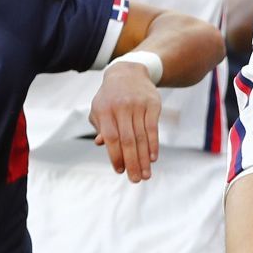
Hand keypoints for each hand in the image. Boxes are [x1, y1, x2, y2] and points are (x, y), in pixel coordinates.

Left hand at [89, 62, 162, 181]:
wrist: (129, 72)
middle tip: (135, 180)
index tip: (120, 171)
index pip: (111, 137)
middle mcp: (122, 107)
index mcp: (105, 110)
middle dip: (132, 162)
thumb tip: (102, 144)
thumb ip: (101, 127)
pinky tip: (153, 158)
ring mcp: (138, 105)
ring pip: (142, 136)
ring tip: (145, 175)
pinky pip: (153, 127)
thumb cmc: (110, 97)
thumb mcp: (99, 109)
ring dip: (144, 158)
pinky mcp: (152, 104)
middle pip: (128, 140)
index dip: (116, 156)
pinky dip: (153, 144)